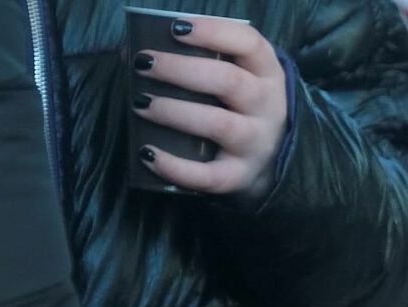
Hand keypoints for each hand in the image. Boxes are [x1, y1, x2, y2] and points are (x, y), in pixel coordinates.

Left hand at [133, 17, 287, 199]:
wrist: (271, 161)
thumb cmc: (241, 108)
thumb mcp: (238, 78)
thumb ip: (201, 62)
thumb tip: (136, 55)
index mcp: (268, 74)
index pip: (248, 43)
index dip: (213, 32)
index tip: (176, 29)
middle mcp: (268, 108)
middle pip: (228, 82)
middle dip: (180, 70)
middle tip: (144, 65)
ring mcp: (256, 144)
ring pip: (218, 124)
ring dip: (174, 112)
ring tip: (140, 105)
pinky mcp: (240, 177)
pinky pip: (208, 176)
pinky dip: (175, 167)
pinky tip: (147, 154)